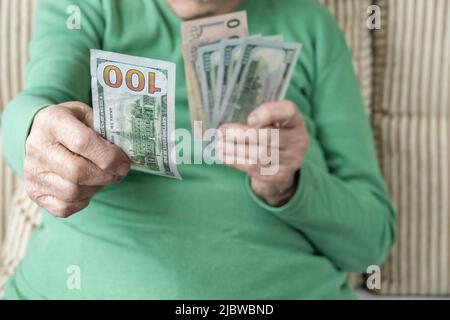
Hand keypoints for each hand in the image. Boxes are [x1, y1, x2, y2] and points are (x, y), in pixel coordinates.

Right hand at [24, 102, 130, 217]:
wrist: (44, 133)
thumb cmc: (74, 124)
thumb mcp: (90, 116)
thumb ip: (106, 131)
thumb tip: (126, 154)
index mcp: (52, 121)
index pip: (83, 143)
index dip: (110, 156)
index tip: (125, 161)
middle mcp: (37, 147)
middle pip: (78, 172)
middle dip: (107, 176)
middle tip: (120, 172)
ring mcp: (33, 172)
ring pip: (73, 192)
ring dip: (96, 188)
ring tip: (103, 177)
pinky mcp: (34, 192)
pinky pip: (65, 207)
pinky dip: (83, 201)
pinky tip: (87, 186)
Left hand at [217, 100, 307, 206]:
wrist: (284, 163)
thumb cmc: (275, 133)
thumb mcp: (275, 120)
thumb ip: (262, 115)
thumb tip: (241, 122)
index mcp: (296, 121)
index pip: (288, 111)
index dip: (268, 113)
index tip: (249, 118)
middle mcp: (298, 141)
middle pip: (268, 136)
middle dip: (241, 133)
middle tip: (221, 130)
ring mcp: (290, 161)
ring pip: (258, 154)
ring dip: (234, 148)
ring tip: (218, 142)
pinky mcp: (278, 175)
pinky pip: (253, 167)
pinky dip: (235, 160)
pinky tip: (223, 154)